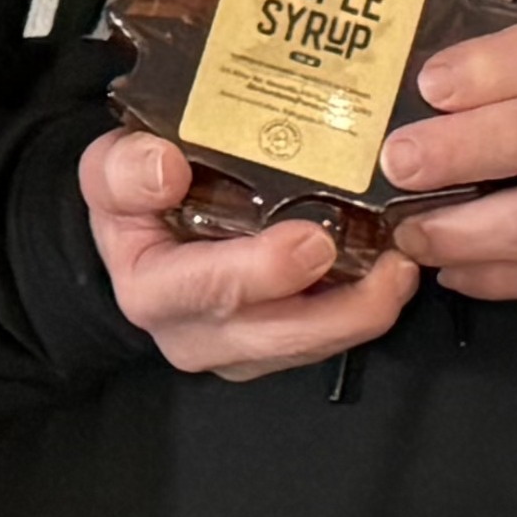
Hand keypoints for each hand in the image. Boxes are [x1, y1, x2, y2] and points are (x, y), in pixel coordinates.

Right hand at [81, 127, 414, 378]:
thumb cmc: (135, 199)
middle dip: (340, 307)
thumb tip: (166, 166)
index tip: (312, 239)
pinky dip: (365, 310)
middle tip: (392, 263)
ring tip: (406, 265)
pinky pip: (326, 340)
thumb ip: (126, 169)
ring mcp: (241, 350)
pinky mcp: (278, 347)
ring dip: (365, 312)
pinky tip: (395, 270)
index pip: (202, 290)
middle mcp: (196, 336)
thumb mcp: (110, 171)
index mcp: (151, 291)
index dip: (261, 270)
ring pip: (311, 347)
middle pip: (275, 335)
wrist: (141, 235)